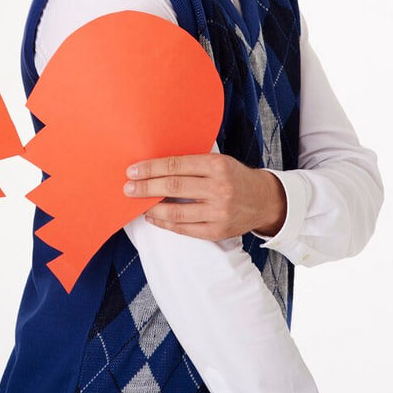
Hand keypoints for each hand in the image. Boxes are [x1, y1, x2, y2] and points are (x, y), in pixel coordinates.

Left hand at [123, 153, 285, 240]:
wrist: (264, 200)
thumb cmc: (234, 176)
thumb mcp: (219, 161)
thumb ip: (192, 164)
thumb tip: (154, 166)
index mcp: (217, 165)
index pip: (176, 166)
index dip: (151, 168)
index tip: (132, 171)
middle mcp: (219, 188)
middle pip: (173, 187)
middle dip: (146, 188)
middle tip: (128, 188)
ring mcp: (219, 212)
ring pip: (176, 212)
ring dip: (152, 209)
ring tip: (139, 205)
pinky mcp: (217, 231)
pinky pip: (185, 229)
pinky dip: (165, 224)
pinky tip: (154, 217)